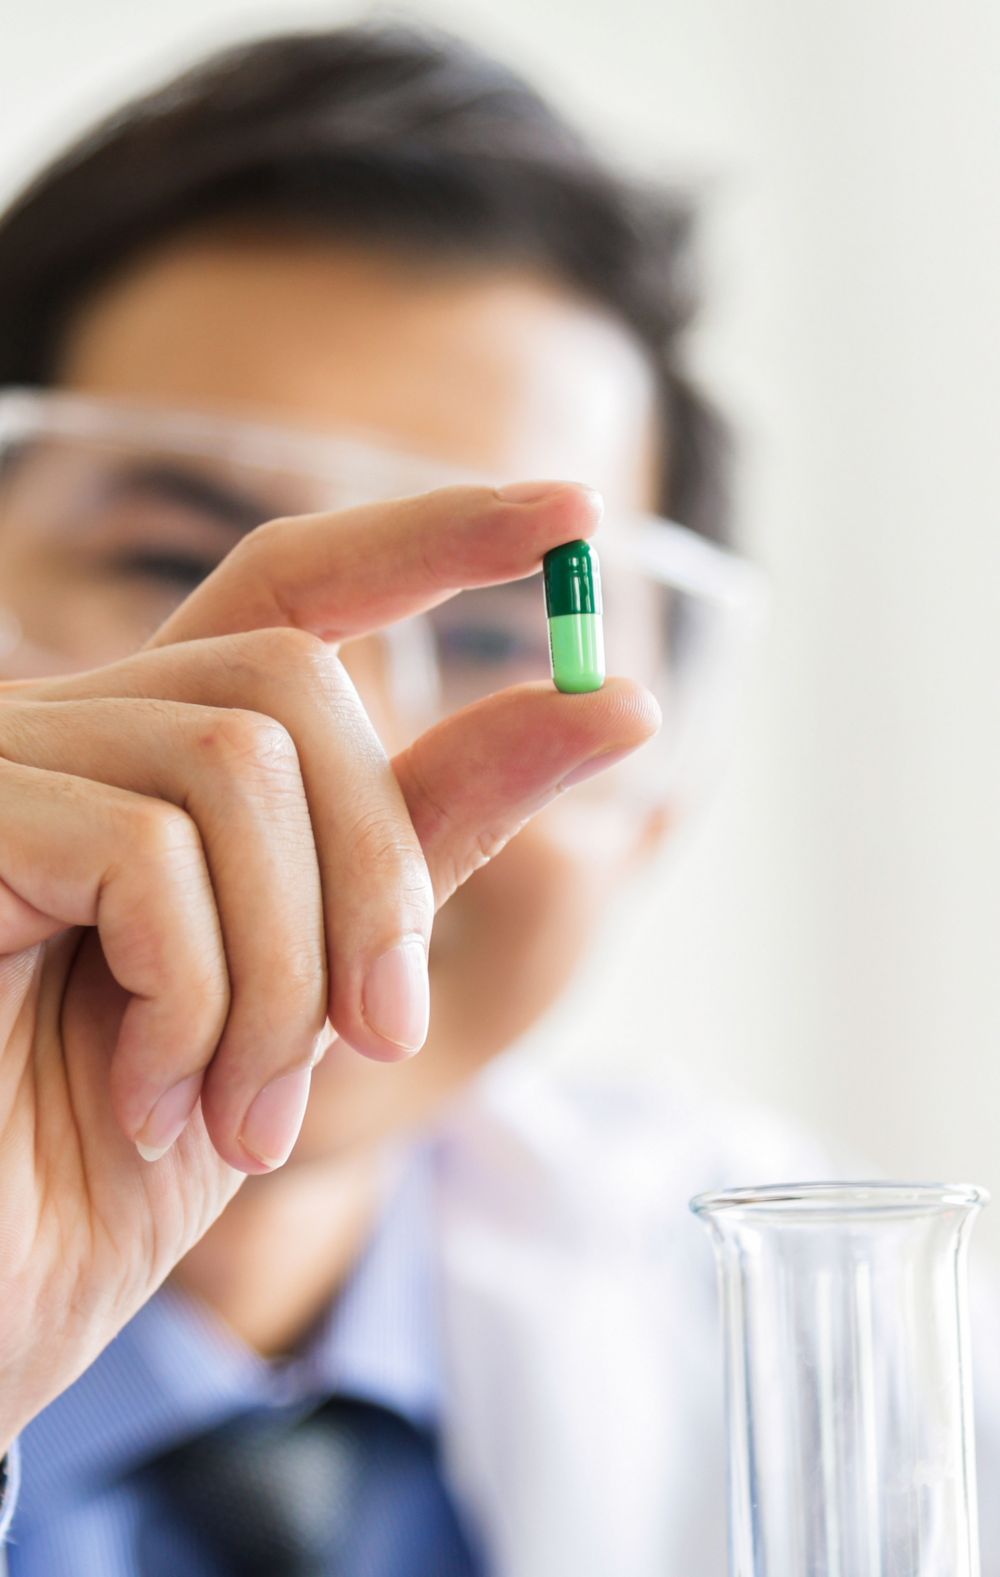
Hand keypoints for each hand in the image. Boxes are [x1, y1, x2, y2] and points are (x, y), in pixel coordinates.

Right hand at [0, 481, 658, 1449]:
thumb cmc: (128, 1156)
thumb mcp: (317, 991)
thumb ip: (431, 838)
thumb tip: (611, 703)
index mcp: (157, 757)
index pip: (299, 586)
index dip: (433, 535)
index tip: (577, 515)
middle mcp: (73, 731)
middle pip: (293, 683)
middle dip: (375, 876)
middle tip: (377, 1037)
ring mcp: (4, 767)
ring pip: (236, 765)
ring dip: (288, 972)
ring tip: (244, 1112)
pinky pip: (147, 852)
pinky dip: (198, 1002)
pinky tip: (156, 1102)